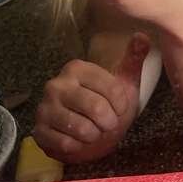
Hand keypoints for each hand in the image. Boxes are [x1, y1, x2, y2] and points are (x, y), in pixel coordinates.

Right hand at [33, 32, 150, 163]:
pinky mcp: (39, 131)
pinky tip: (78, 140)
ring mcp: (45, 108)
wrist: (87, 134)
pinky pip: (66, 144)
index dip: (122, 105)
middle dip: (109, 122)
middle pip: (97, 108)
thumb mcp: (124, 81)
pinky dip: (79, 147)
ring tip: (94, 131)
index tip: (119, 108)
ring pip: (82, 128)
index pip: (112, 89)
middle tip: (108, 124)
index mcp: (77, 68)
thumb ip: (134, 58)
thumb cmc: (107, 105)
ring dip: (95, 135)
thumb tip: (143, 35)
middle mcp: (57, 84)